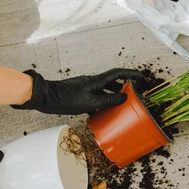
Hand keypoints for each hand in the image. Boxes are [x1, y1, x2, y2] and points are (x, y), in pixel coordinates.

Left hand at [12, 68, 143, 114]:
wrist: (46, 98)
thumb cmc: (66, 99)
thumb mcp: (90, 103)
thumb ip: (108, 100)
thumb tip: (124, 97)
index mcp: (96, 81)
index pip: (118, 74)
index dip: (131, 74)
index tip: (142, 78)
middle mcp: (93, 82)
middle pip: (113, 82)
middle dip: (125, 87)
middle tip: (135, 95)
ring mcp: (86, 88)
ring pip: (104, 91)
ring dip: (114, 97)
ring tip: (121, 107)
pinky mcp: (80, 95)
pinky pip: (96, 98)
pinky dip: (102, 105)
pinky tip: (103, 114)